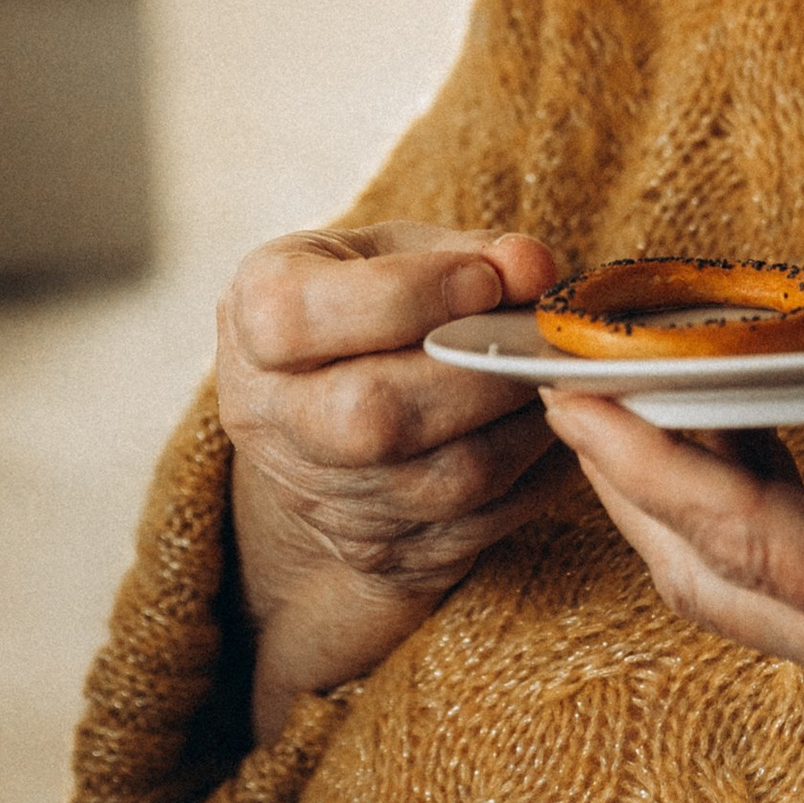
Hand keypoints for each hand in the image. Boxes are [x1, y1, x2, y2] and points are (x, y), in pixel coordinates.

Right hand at [219, 222, 562, 740]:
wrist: (328, 413)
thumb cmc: (370, 306)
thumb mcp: (398, 251)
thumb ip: (467, 251)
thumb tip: (532, 268)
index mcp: (252, 315)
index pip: (297, 316)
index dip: (405, 296)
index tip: (484, 279)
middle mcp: (267, 417)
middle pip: (370, 417)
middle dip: (480, 372)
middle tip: (537, 337)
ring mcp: (319, 498)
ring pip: (440, 482)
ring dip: (522, 426)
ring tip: (551, 375)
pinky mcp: (378, 552)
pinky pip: (477, 525)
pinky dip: (532, 474)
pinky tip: (545, 427)